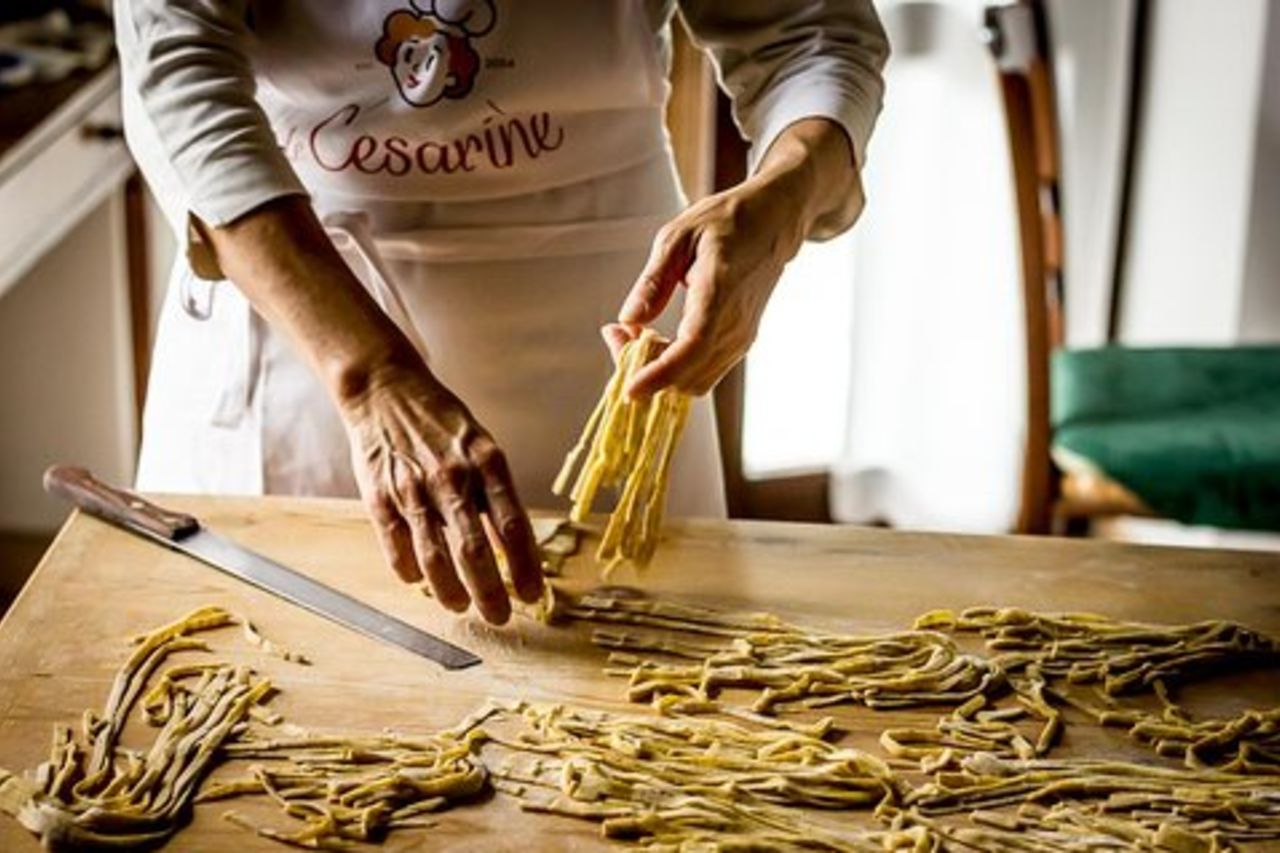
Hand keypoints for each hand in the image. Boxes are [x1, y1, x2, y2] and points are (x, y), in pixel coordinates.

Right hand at [340, 356, 542, 624]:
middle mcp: (453, 478)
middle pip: (475, 551)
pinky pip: (397, 546)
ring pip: (435, 557)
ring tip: (461, 606)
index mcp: (487, 463)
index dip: (524, 567)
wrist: (386, 390)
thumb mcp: (481, 447)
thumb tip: (514, 545)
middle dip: (490, 593)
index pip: (513, 527)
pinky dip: (410, 571)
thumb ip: (495, 494)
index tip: (534, 595)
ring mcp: (414, 489)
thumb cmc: (442, 423)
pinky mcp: (380, 496)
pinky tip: (419, 582)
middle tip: (500, 617)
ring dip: (451, 591)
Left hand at [610, 118, 862, 396]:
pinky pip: (703, 371)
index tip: (630, 389)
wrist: (773, 222)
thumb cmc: (726, 221)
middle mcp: (736, 324)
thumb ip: (653, 282)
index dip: (660, 375)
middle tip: (616, 334)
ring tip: (633, 334)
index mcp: (719, 293)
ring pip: (694, 381)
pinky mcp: (740, 343)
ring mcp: (741, 338)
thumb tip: (628, 319)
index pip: (692, 348)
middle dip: (645, 369)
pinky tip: (656, 337)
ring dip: (659, 370)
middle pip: (687, 375)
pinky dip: (675, 366)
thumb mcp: (677, 237)